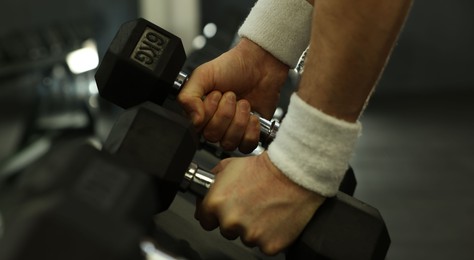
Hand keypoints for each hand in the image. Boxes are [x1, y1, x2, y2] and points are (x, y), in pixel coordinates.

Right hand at [177, 38, 288, 152]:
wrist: (259, 64)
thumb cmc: (231, 67)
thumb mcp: (202, 75)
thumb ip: (188, 96)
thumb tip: (194, 120)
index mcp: (199, 112)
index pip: (197, 128)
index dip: (208, 112)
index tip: (216, 94)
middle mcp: (214, 124)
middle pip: (213, 136)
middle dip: (225, 113)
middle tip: (231, 96)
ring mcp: (232, 131)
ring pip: (229, 143)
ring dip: (239, 120)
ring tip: (243, 103)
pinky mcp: (249, 134)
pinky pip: (246, 146)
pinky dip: (251, 130)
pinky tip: (252, 116)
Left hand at [195, 152, 325, 254]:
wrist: (294, 173)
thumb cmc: (266, 168)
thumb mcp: (231, 165)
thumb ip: (214, 180)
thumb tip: (207, 189)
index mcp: (215, 203)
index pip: (204, 220)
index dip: (214, 214)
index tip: (225, 210)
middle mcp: (230, 221)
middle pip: (226, 230)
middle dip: (236, 221)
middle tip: (251, 206)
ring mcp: (249, 235)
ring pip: (246, 238)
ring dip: (253, 228)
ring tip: (265, 209)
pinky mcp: (269, 245)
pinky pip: (265, 245)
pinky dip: (270, 236)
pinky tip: (275, 219)